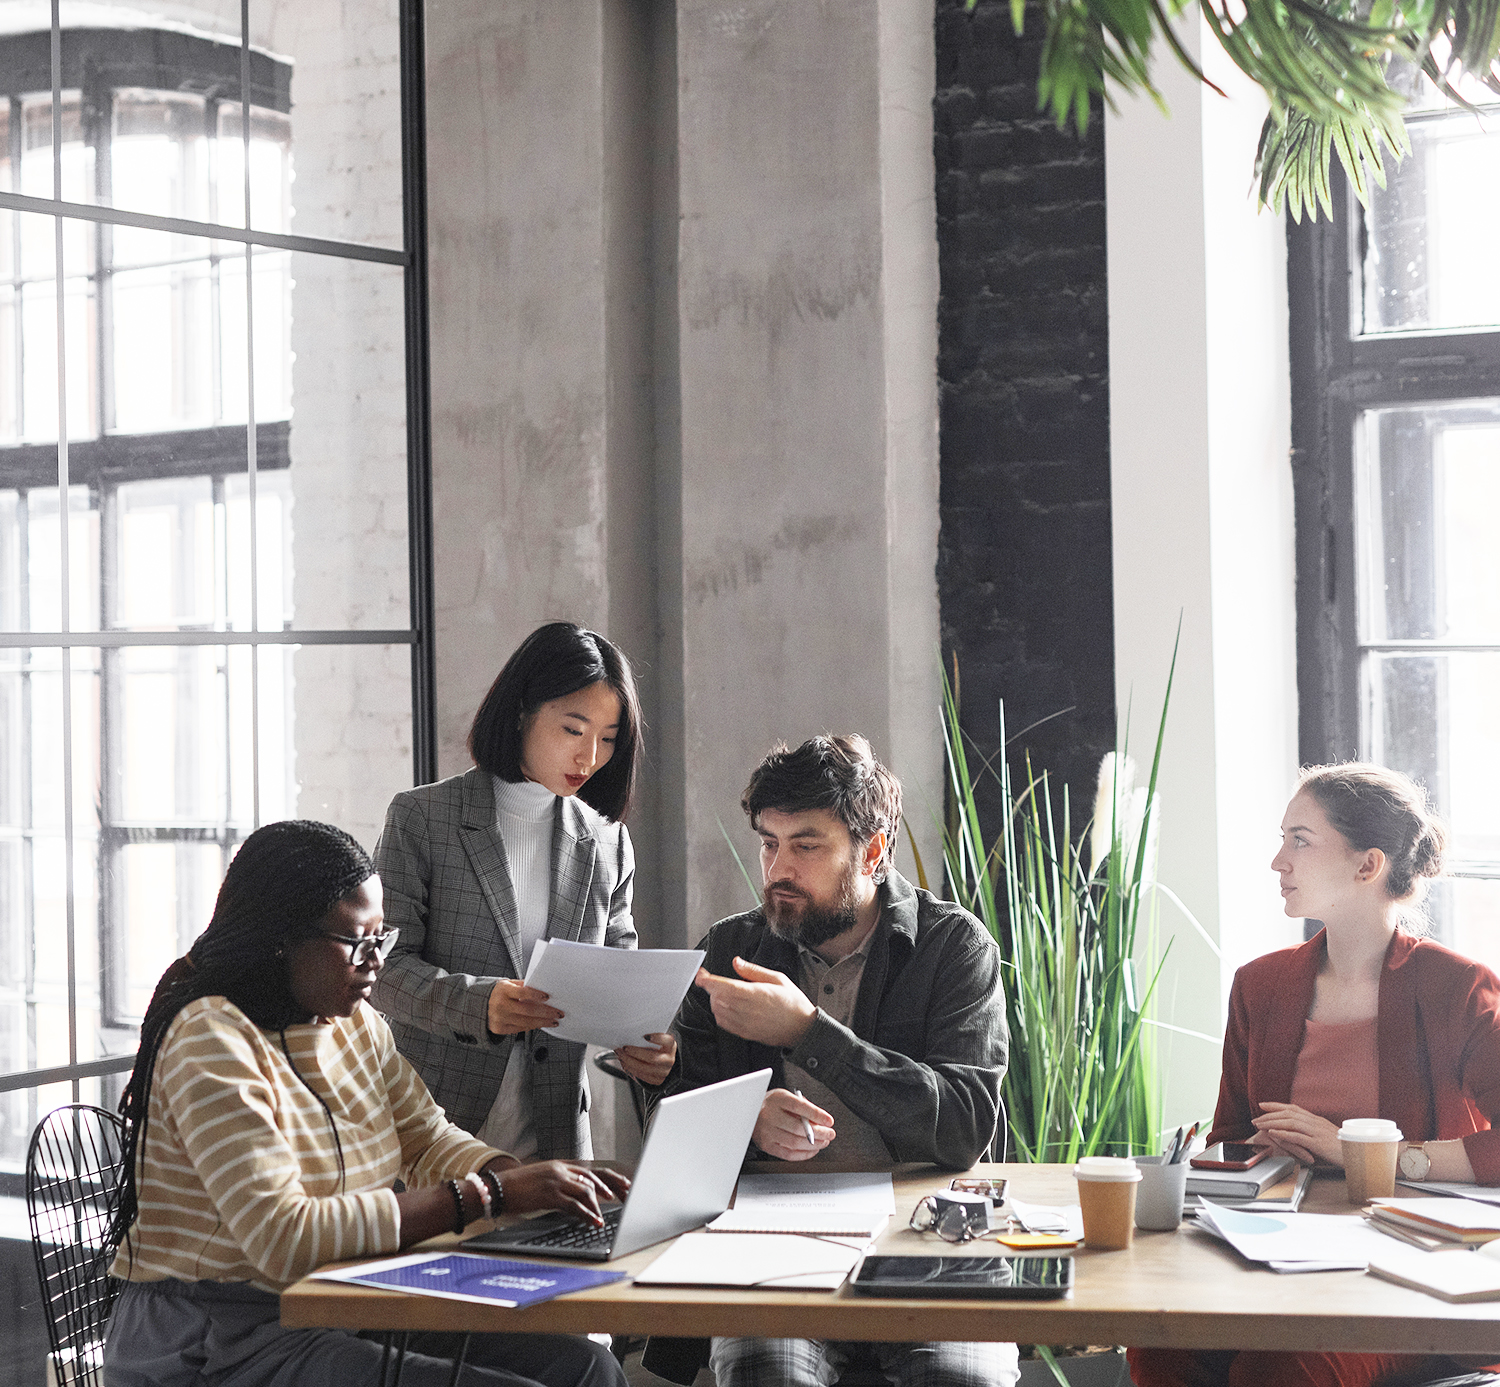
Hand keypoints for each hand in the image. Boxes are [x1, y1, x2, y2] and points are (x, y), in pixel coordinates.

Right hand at [486, 978, 562, 1035]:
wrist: (482, 1004)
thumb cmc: (500, 993)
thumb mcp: (510, 984)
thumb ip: (524, 986)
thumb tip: (543, 986)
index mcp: (504, 990)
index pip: (522, 992)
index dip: (536, 995)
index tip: (548, 997)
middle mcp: (500, 1004)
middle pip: (527, 1010)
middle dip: (546, 1013)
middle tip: (558, 1013)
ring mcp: (499, 1018)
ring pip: (525, 1022)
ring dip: (542, 1022)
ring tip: (553, 1021)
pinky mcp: (499, 1028)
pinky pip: (519, 1029)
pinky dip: (532, 1026)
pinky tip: (540, 1024)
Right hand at [494, 1159, 631, 1225]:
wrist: (497, 1187)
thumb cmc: (518, 1187)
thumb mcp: (542, 1179)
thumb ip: (561, 1183)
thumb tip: (579, 1196)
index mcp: (560, 1165)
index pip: (591, 1170)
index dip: (609, 1179)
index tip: (623, 1186)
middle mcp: (561, 1169)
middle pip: (595, 1176)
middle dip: (613, 1187)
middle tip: (627, 1196)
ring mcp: (556, 1180)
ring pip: (586, 1190)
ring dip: (598, 1205)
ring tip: (604, 1216)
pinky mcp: (549, 1194)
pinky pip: (574, 1205)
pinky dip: (586, 1214)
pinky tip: (593, 1221)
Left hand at [614, 1032, 676, 1085]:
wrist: (662, 1060)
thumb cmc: (656, 1046)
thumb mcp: (655, 1039)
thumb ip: (646, 1037)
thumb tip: (629, 1035)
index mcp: (670, 1046)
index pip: (667, 1041)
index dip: (657, 1038)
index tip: (645, 1036)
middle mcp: (669, 1059)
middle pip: (652, 1057)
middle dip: (635, 1052)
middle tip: (624, 1048)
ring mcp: (664, 1071)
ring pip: (645, 1068)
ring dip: (629, 1062)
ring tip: (621, 1055)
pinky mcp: (657, 1080)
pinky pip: (642, 1076)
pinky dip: (631, 1069)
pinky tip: (624, 1063)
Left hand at [694, 958, 816, 1047]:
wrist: (802, 1028)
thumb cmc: (793, 1003)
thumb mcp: (777, 978)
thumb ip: (753, 970)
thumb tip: (736, 962)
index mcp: (755, 993)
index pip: (722, 986)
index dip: (707, 980)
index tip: (701, 974)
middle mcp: (748, 1009)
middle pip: (716, 997)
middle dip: (712, 987)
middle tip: (716, 981)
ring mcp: (745, 1023)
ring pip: (718, 1010)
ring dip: (715, 1000)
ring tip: (724, 993)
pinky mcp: (745, 1033)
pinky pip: (724, 1024)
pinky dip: (719, 1013)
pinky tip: (727, 1007)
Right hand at [754, 1089, 834, 1160]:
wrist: (748, 1112)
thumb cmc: (771, 1104)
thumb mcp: (785, 1097)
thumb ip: (802, 1106)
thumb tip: (821, 1121)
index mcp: (777, 1099)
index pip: (799, 1107)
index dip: (817, 1114)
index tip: (829, 1120)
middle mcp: (769, 1115)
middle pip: (798, 1128)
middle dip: (819, 1133)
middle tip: (830, 1134)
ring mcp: (766, 1132)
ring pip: (795, 1143)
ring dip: (814, 1145)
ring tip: (824, 1142)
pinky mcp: (766, 1145)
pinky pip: (788, 1154)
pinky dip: (804, 1154)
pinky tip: (812, 1150)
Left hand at [1252, 1102, 1342, 1165]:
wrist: (1360, 1155)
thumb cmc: (1344, 1148)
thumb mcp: (1327, 1135)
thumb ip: (1313, 1131)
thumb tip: (1298, 1131)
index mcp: (1317, 1120)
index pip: (1293, 1108)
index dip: (1276, 1105)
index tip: (1262, 1105)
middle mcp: (1316, 1123)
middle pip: (1288, 1113)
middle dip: (1269, 1114)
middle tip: (1255, 1118)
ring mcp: (1317, 1132)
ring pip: (1290, 1122)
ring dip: (1272, 1122)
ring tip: (1259, 1125)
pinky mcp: (1318, 1144)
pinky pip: (1298, 1136)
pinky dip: (1284, 1133)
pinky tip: (1273, 1133)